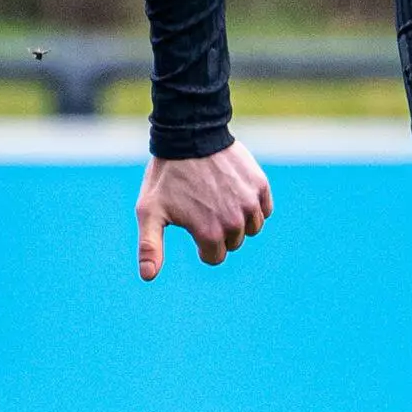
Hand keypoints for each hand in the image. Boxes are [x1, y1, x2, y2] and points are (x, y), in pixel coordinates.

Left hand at [136, 140, 273, 279]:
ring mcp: (250, 203)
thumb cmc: (166, 176)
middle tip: (202, 205)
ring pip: (251, 228)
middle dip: (219, 231)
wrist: (189, 135)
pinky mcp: (260, 186)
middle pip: (233, 243)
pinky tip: (234, 190)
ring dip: (238, 220)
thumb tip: (148, 277)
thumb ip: (150, 247)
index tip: (192, 223)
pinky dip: (253, 205)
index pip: (214, 257)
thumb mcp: (149, 211)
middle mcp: (234, 222)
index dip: (202, 244)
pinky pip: (264, 209)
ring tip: (218, 198)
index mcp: (209, 233)